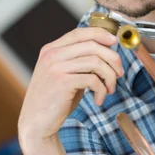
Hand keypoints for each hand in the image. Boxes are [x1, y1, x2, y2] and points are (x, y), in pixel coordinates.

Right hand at [18, 27, 123, 141]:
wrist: (36, 123)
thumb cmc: (54, 100)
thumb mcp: (65, 74)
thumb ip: (79, 61)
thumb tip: (107, 51)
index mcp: (51, 49)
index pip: (80, 32)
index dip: (101, 34)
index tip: (115, 42)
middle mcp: (52, 55)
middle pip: (92, 45)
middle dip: (112, 58)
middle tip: (119, 73)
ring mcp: (56, 68)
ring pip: (96, 62)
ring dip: (109, 77)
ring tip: (110, 89)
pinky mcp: (62, 82)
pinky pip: (93, 80)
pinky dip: (102, 90)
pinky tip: (99, 99)